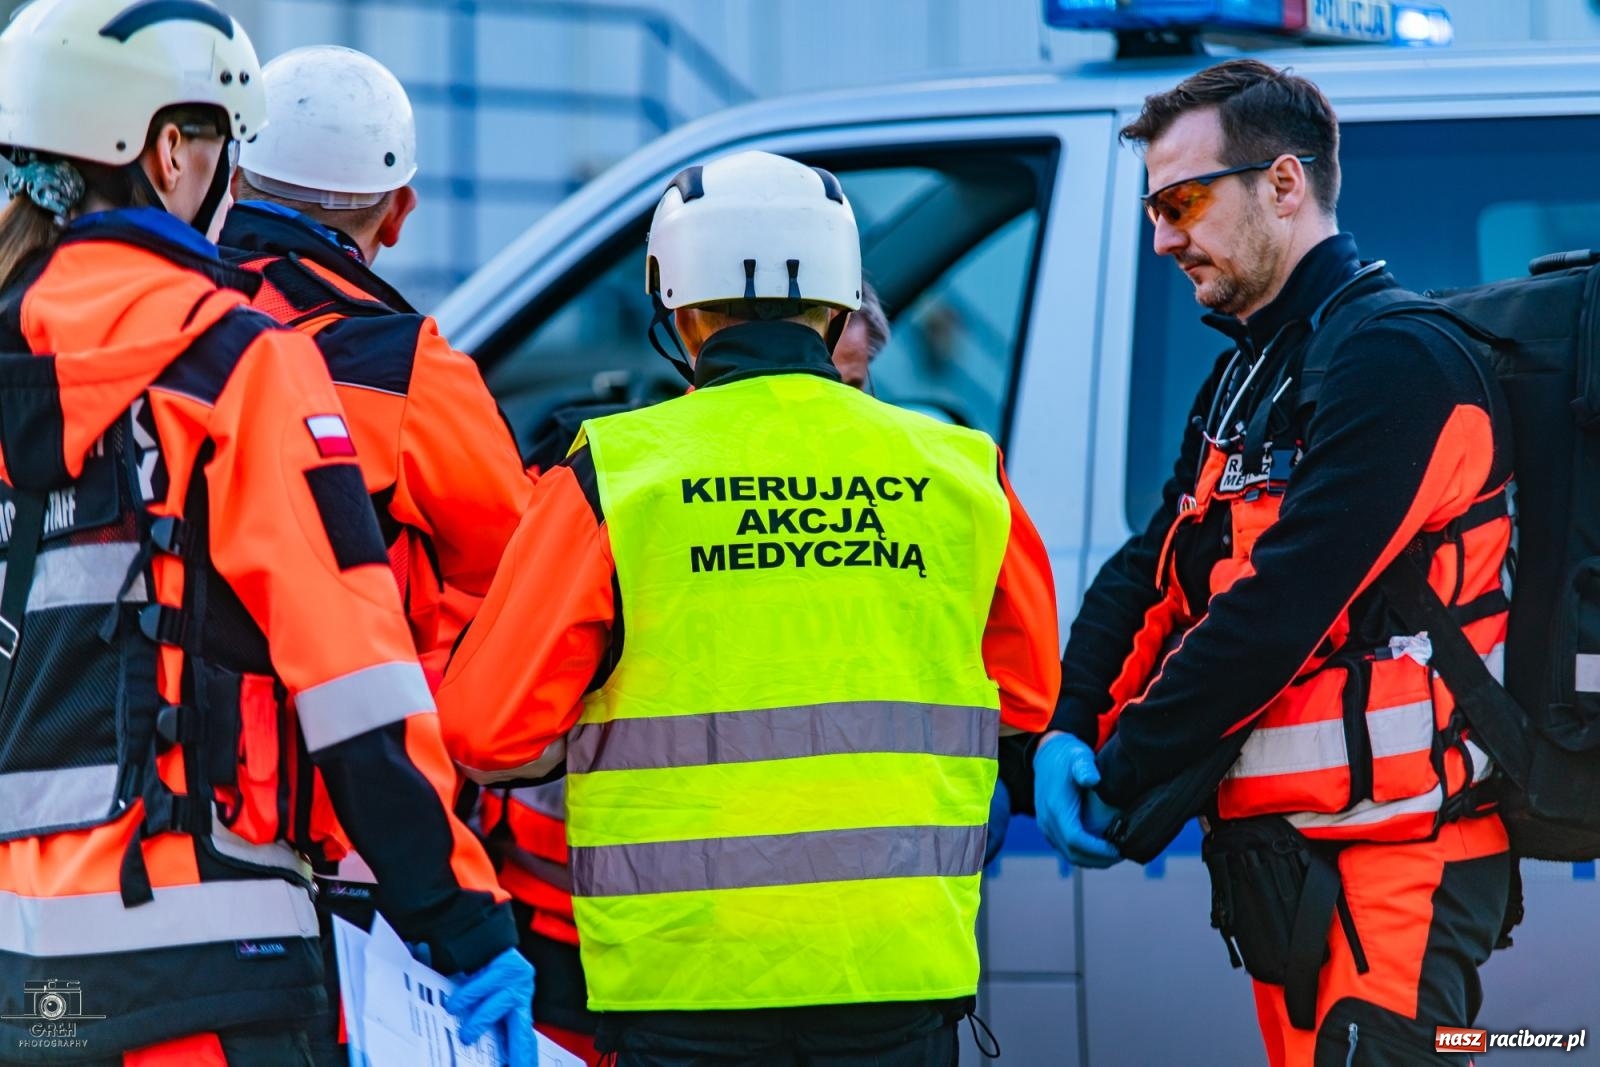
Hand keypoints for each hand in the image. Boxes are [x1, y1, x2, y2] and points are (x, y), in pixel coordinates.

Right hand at [448, 947, 535, 1066]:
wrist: (481, 933)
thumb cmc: (478, 971)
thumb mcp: (484, 1000)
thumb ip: (483, 1021)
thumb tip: (466, 1044)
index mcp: (519, 1008)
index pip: (524, 1040)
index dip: (524, 1057)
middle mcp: (523, 994)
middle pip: (522, 1030)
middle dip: (519, 1052)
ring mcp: (518, 979)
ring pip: (502, 1004)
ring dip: (481, 1022)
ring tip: (466, 1036)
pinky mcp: (508, 963)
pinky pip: (486, 982)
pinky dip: (468, 996)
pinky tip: (454, 1005)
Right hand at [1033, 732, 1122, 868]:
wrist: (1048, 755)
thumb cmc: (1068, 757)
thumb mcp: (1079, 756)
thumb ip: (1085, 767)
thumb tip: (1092, 780)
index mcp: (1056, 807)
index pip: (1075, 839)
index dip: (1097, 849)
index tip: (1117, 849)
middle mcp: (1048, 821)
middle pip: (1073, 853)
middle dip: (1099, 860)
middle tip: (1122, 855)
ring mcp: (1046, 826)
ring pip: (1069, 855)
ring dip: (1092, 860)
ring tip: (1114, 854)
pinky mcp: (1049, 828)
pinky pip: (1066, 849)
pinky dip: (1084, 854)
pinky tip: (1101, 849)